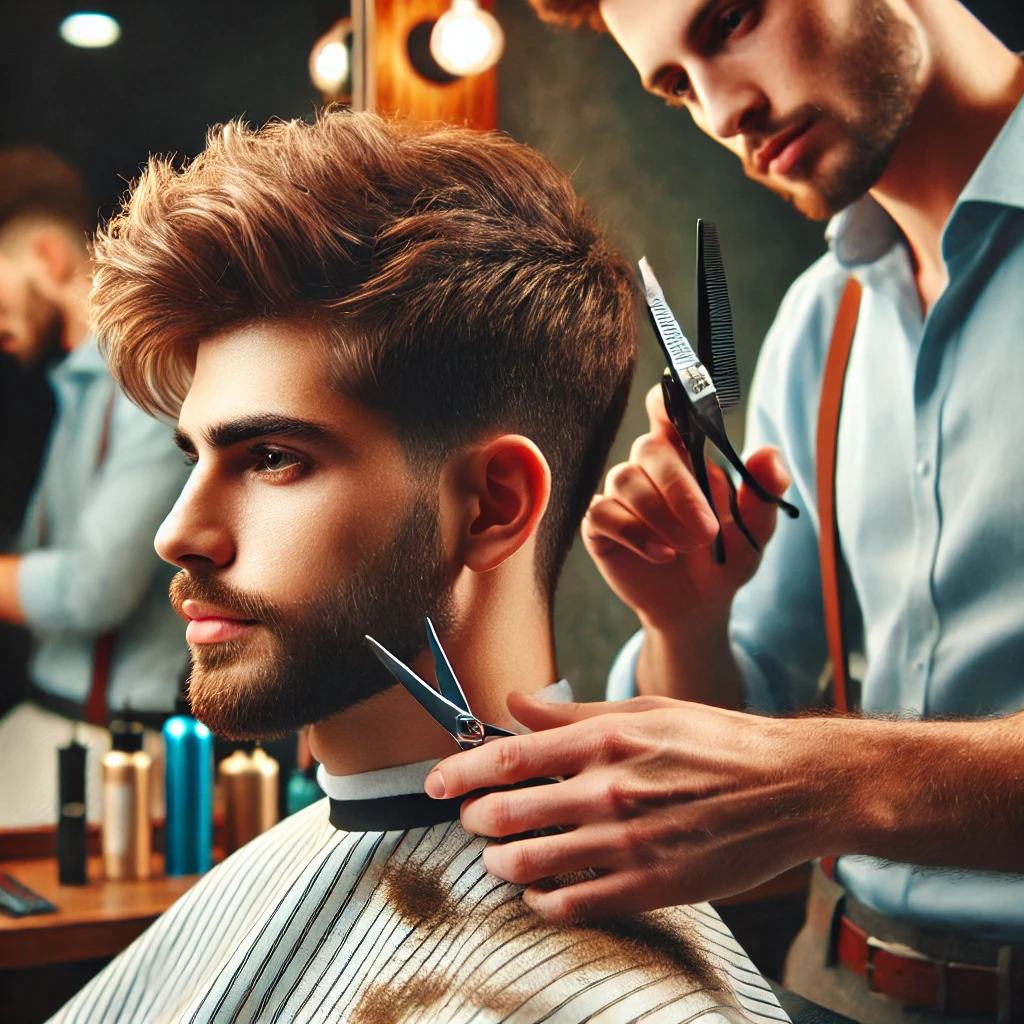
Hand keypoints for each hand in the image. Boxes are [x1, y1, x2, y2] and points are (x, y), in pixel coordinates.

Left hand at [426, 692, 832, 923]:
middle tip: (470, 819)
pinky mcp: (649, 887)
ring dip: (498, 863)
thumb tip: (514, 702)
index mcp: (605, 740)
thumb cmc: (717, 741)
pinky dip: (541, 901)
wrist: (792, 787)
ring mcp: (627, 844)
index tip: (435, 781)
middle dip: (471, 819)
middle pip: (504, 813)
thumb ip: (572, 713)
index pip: (508, 756)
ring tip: (498, 856)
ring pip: (527, 864)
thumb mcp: (646, 709)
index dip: (459, 769)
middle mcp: (608, 791)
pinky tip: (540, 891)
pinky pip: (571, 906)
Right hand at [582, 385, 789, 637]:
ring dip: (658, 515)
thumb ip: (764, 494)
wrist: (698, 606)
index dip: (667, 398)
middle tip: (706, 531)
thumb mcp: (755, 531)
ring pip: (624, 479)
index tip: (677, 405)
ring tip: (684, 548)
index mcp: (687, 455)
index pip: (668, 410)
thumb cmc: (725, 559)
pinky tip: (660, 554)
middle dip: (678, 489)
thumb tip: (769, 454)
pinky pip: (602, 513)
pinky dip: (634, 532)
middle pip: (648, 448)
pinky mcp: (600, 526)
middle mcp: (649, 467)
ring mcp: (621, 495)